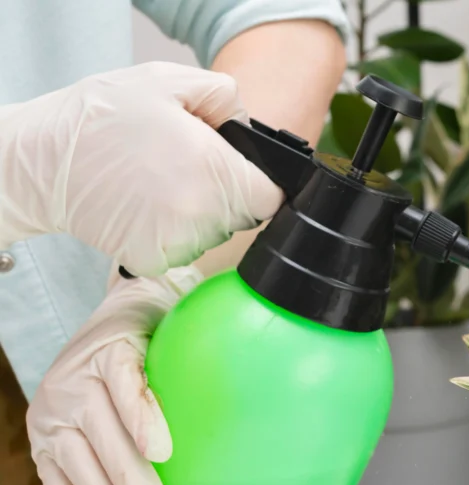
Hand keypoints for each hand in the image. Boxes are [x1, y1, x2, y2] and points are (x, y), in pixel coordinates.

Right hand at [0, 62, 283, 275]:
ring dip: (200, 212)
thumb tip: (250, 127)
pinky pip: (185, 248)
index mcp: (213, 170)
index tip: (242, 172)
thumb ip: (225, 97)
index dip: (261, 182)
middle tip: (188, 166)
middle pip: (244, 216)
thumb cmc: (100, 118)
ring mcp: (179, 243)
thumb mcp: (167, 82)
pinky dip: (173, 231)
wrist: (39, 162)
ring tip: (162, 181)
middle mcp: (201, 214)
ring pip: (215, 233)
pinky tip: (147, 205)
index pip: (271, 196)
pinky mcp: (155, 261)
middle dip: (228, 192)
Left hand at [26, 267, 201, 484]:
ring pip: (107, 442)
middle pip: (88, 476)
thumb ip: (74, 474)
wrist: (133, 301)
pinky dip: (144, 419)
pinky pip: (128, 388)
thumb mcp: (88, 424)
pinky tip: (162, 452)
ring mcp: (83, 379)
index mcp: (50, 436)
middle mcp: (58, 411)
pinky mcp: (113, 349)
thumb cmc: (118, 371)